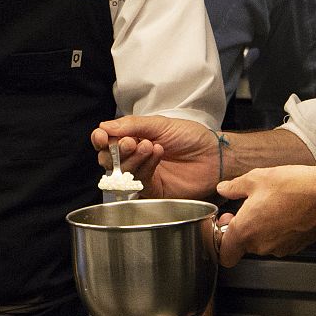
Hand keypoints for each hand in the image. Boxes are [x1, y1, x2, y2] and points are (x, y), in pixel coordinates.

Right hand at [93, 116, 218, 197]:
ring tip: (149, 145)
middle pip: (109, 160)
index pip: (108, 141)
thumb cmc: (191, 137)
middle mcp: (135, 158)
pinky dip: (145, 166)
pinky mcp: (154, 190)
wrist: (214, 155)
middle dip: (115, 151)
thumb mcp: (160, 124)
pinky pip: (140, 182)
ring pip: (123, 173)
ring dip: (132, 158)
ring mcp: (143, 175)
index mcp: (133, 139)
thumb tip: (105, 126)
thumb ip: (132, 125)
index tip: (102, 136)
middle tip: (129, 143)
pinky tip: (156, 154)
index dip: (101, 139)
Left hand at [214, 164, 315, 264]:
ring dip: (262, 228)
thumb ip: (234, 187)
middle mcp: (262, 245)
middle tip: (247, 209)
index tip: (225, 227)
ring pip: (262, 243)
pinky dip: (278, 230)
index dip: (221, 241)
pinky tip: (285, 210)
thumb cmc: (295, 186)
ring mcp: (280, 248)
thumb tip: (224, 188)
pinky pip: (279, 241)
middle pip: (243, 246)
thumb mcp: (257, 178)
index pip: (224, 254)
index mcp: (246, 231)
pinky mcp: (296, 247)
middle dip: (243, 229)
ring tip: (270, 205)